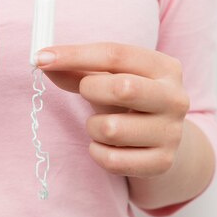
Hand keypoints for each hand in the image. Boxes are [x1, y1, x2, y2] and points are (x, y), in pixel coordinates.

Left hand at [34, 42, 189, 178]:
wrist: (161, 139)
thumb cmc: (128, 101)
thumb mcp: (108, 78)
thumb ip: (77, 69)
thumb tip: (42, 60)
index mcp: (164, 67)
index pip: (115, 54)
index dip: (74, 55)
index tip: (41, 58)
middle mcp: (175, 98)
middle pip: (122, 88)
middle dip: (90, 90)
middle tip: (86, 94)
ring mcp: (172, 132)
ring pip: (111, 129)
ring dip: (93, 127)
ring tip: (102, 125)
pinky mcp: (162, 162)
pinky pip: (111, 160)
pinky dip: (97, 152)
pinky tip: (106, 146)